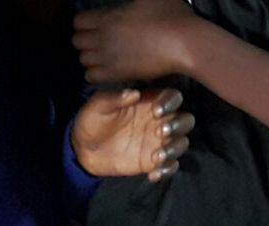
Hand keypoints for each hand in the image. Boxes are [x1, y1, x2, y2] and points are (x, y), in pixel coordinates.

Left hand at [71, 87, 194, 182]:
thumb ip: (115, 98)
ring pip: (181, 143)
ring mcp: (158, 143)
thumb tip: (133, 93)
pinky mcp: (153, 162)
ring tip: (156, 156)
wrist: (82, 149)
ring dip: (174, 149)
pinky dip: (167, 170)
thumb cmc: (92, 120)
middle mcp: (161, 121)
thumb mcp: (98, 105)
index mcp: (151, 102)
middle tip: (160, 132)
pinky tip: (152, 174)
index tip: (155, 111)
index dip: (169, 103)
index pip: (173, 97)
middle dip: (178, 126)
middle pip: (186, 120)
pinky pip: (170, 166)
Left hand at [73, 0, 208, 83]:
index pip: (78, 20)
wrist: (186, 44)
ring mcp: (108, 58)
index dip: (86, 19)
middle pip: (76, 40)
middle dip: (85, 37)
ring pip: (82, 59)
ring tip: (105, 51)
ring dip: (90, 55)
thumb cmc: (170, 14)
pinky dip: (96, 72)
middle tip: (101, 35)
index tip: (98, 20)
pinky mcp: (116, 75)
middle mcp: (102, 38)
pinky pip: (91, 77)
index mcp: (108, 17)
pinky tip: (109, 65)